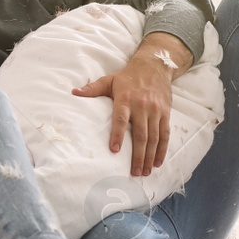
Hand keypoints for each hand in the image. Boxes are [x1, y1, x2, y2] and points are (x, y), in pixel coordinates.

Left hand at [73, 57, 174, 176]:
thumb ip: (92, 88)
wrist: (154, 66)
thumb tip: (73, 92)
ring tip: (144, 172)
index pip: (121, 119)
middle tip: (134, 172)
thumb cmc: (128, 76)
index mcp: (125, 99)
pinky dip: (162, 149)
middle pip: (140, 134)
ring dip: (149, 156)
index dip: (118, 135)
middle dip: (138, 155)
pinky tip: (157, 162)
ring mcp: (155, 111)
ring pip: (153, 137)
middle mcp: (141, 106)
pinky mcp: (165, 113)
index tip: (114, 150)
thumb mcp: (109, 80)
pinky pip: (165, 134)